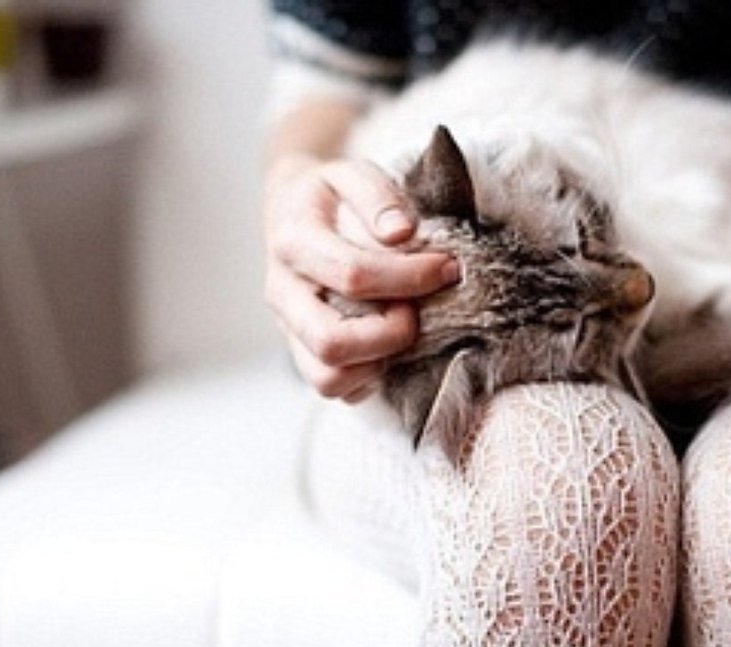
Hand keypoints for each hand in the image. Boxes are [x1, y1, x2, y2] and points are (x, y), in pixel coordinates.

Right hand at [263, 154, 459, 400]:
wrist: (290, 212)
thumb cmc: (329, 197)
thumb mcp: (350, 174)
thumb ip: (378, 196)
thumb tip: (402, 233)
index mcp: (293, 242)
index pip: (353, 275)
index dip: (410, 277)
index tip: (447, 268)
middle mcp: (282, 293)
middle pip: (332, 341)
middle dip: (391, 335)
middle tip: (418, 312)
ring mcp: (289, 329)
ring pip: (327, 378)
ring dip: (377, 365)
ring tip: (401, 331)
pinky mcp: (301, 352)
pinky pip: (334, 389)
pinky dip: (367, 380)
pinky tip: (388, 348)